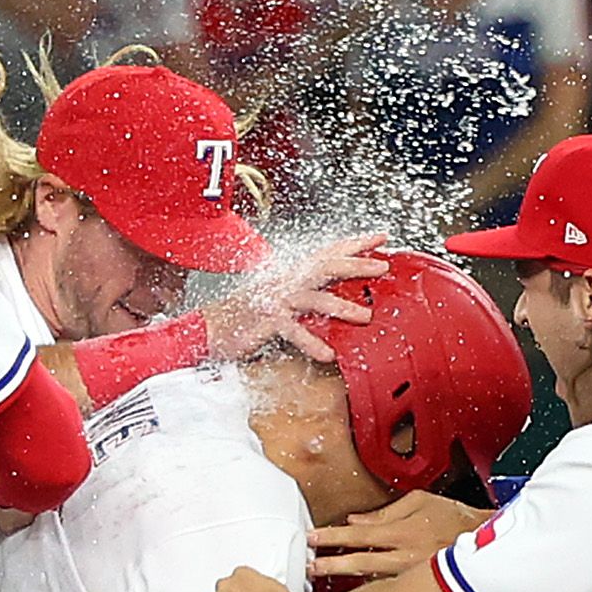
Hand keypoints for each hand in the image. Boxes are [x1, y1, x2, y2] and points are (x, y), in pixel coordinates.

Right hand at [203, 235, 389, 364]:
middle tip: (382, 266)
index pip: (327, 253)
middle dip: (356, 265)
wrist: (209, 327)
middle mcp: (286, 281)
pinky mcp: (266, 321)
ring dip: (342, 306)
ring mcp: (277, 300)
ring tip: (364, 316)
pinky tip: (328, 354)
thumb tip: (334, 298)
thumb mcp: (278, 299)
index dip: (355, 244)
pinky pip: (293, 331)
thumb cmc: (244, 315)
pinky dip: (311, 343)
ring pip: (314, 298)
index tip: (381, 237)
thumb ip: (305, 295)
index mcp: (292, 274)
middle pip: (326, 267)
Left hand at [307, 489, 489, 583]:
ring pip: (369, 581)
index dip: (332, 538)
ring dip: (344, 579)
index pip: (358, 535)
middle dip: (329, 565)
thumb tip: (356, 522)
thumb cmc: (457, 521)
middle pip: (358, 564)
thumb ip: (385, 513)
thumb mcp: (421, 502)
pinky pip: (385, 591)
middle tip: (308, 567)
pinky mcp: (416, 591)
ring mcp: (409, 578)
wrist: (489, 548)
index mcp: (403, 533)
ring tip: (322, 577)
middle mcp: (404, 558)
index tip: (312, 539)